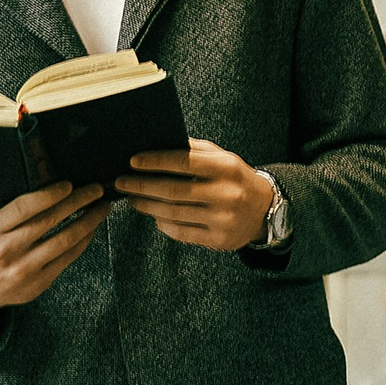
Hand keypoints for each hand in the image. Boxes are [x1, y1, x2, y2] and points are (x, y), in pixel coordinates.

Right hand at [0, 180, 107, 317]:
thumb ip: (14, 207)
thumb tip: (50, 178)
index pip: (23, 207)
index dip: (49, 194)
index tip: (69, 184)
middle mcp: (7, 249)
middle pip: (49, 221)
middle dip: (78, 202)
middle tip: (96, 190)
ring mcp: (24, 269)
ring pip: (64, 241)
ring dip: (88, 222)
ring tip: (101, 208)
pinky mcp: (39, 283)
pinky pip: (68, 258)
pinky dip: (83, 241)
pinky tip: (91, 229)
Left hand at [114, 140, 276, 251]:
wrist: (265, 209)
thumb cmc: (234, 178)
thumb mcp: (221, 158)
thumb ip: (193, 150)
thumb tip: (155, 144)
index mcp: (226, 167)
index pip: (184, 161)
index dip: (156, 161)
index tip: (132, 161)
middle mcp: (226, 193)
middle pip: (173, 190)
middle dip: (142, 186)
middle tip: (121, 182)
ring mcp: (223, 219)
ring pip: (173, 213)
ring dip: (146, 206)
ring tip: (131, 198)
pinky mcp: (220, 240)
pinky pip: (182, 233)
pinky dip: (163, 224)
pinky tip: (153, 216)